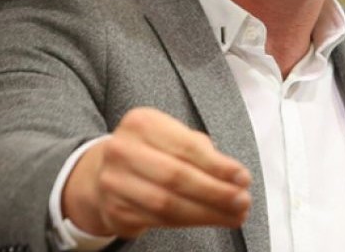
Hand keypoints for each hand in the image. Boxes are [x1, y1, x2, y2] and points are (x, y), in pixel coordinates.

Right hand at [62, 107, 252, 239]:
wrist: (101, 174)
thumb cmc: (150, 153)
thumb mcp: (171, 138)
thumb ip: (201, 151)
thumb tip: (236, 178)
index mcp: (141, 123)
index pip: (186, 146)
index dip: (218, 165)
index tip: (243, 178)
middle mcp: (122, 149)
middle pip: (176, 176)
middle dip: (215, 192)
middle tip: (243, 201)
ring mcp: (114, 182)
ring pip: (168, 204)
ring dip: (207, 213)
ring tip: (234, 216)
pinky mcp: (114, 210)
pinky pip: (159, 221)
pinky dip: (190, 222)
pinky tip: (211, 219)